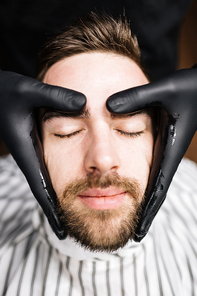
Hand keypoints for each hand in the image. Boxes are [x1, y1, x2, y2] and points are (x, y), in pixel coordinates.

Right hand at [0, 71, 85, 238]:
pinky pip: (45, 168)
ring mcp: (31, 152)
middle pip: (43, 189)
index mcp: (27, 150)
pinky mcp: (32, 146)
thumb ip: (55, 97)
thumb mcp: (30, 91)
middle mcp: (30, 156)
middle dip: (54, 211)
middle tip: (68, 232)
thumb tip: (85, 104)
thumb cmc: (5, 91)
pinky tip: (64, 186)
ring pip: (44, 181)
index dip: (51, 208)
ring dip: (55, 198)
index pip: (40, 185)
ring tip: (69, 215)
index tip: (61, 230)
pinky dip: (54, 182)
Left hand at [107, 66, 196, 240]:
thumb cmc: (191, 86)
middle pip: (156, 189)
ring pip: (154, 180)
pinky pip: (153, 167)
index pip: (158, 185)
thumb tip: (107, 107)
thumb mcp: (165, 89)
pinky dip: (145, 181)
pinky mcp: (165, 143)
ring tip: (133, 217)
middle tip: (134, 233)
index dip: (147, 209)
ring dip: (144, 199)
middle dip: (145, 211)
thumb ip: (138, 98)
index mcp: (170, 148)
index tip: (138, 231)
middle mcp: (168, 154)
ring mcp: (167, 150)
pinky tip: (135, 187)